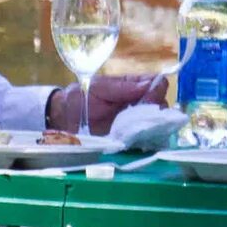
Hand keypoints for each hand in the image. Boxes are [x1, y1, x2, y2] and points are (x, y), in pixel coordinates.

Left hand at [49, 72, 166, 134]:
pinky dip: (147, 142)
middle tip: (141, 119)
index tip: (148, 99)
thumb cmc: (81, 97)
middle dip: (156, 112)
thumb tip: (148, 84)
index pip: (158, 84)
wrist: (64, 118)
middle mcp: (139, 103)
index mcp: (133, 86)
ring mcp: (137, 122)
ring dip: (153, 128)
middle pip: (162, 105)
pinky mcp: (131, 139)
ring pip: (158, 124)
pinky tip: (138, 143)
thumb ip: (122, 87)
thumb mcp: (99, 87)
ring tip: (139, 132)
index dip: (157, 91)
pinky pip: (147, 140)